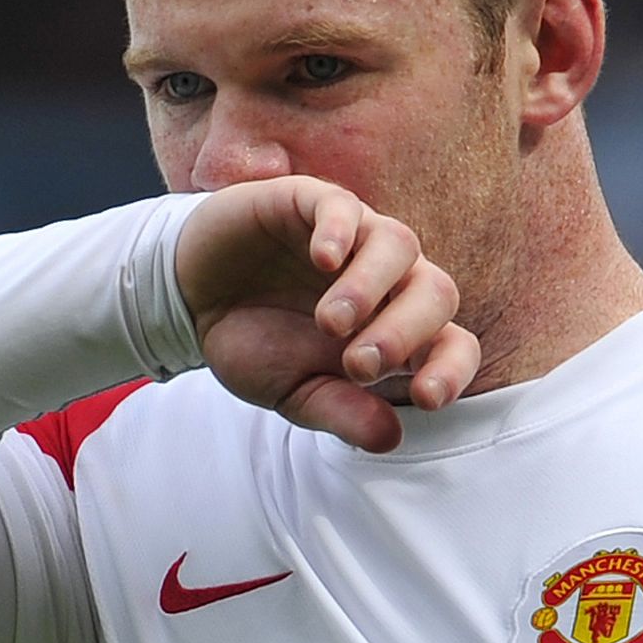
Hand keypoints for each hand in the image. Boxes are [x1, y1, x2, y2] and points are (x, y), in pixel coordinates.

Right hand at [175, 176, 479, 452]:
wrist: (190, 299)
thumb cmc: (254, 344)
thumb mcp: (293, 392)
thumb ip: (341, 412)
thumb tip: (392, 439)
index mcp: (395, 330)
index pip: (452, 343)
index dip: (452, 369)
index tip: (426, 398)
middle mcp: (387, 280)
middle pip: (436, 291)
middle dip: (405, 331)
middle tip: (358, 364)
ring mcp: (353, 238)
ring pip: (399, 243)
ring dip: (371, 286)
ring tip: (331, 322)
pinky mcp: (310, 202)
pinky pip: (342, 206)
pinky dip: (339, 230)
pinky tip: (322, 258)